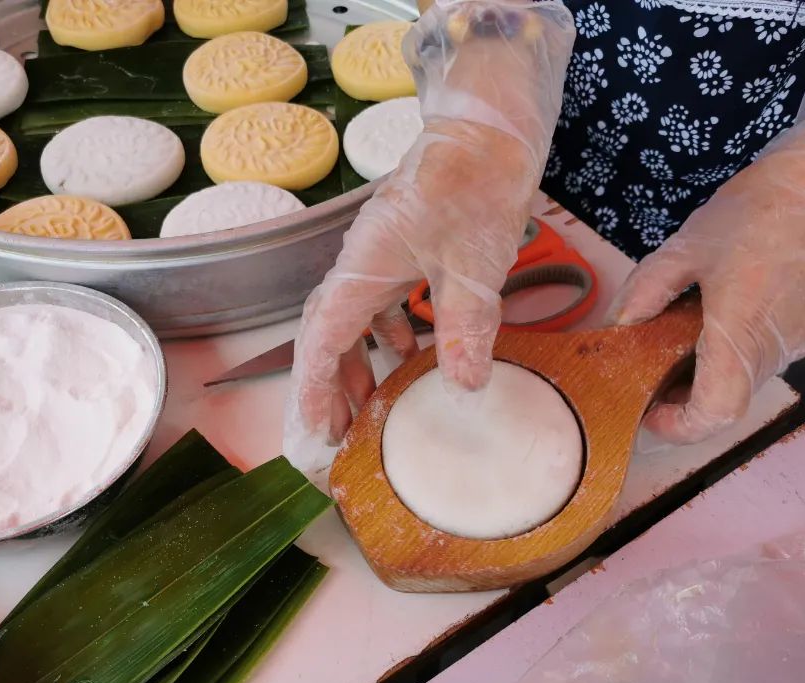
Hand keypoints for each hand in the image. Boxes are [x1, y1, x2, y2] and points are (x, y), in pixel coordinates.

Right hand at [283, 1, 575, 470]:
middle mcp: (360, 262)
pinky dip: (388, 334)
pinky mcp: (401, 248)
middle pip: (330, 332)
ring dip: (359, 362)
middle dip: (332, 384)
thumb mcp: (473, 268)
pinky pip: (381, 301)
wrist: (488, 129)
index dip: (316, 387)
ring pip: (354, 319)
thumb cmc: (474, 187)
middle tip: (341, 431)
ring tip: (371, 405)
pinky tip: (409, 354)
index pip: (323, 339)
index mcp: (363, 268)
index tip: (319, 427)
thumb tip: (464, 386)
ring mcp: (379, 254)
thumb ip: (464, 329)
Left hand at [611, 78, 804, 443]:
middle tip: (656, 368)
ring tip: (691, 329)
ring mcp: (803, 342)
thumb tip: (617, 326)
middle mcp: (777, 347)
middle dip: (687, 393)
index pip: (716, 411)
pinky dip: (743, 346)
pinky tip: (732, 309)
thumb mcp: (684, 247)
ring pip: (748, 376)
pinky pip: (771, 353)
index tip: (651, 413)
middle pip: (727, 397)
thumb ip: (646, 291)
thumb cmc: (755, 212)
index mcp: (741, 330)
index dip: (679, 426)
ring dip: (715, 366)